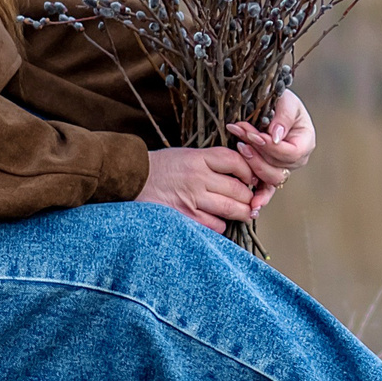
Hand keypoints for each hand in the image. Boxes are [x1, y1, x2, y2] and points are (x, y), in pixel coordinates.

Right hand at [139, 145, 260, 229]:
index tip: (251, 178)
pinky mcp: (185, 218)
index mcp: (198, 159)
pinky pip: (215, 225)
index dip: (249, 171)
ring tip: (242, 211)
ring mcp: (191, 200)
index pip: (235, 162)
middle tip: (251, 199)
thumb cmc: (161, 168)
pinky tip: (218, 219)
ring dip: (241, 212)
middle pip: (238, 189)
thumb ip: (212, 162)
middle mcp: (197, 178)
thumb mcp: (186, 155)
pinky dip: (221, 224)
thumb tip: (241, 173)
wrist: (130, 180)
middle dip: (249, 196)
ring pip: (231, 210)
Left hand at [227, 87, 315, 215]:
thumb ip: (282, 116)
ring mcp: (283, 169)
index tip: (253, 135)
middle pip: (278, 167)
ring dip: (252, 166)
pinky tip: (252, 206)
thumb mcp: (284, 101)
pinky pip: (267, 190)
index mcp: (305, 142)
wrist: (269, 104)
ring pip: (269, 178)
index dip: (271, 146)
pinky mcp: (269, 174)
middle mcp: (297, 159)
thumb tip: (276, 137)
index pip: (289, 152)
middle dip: (257, 153)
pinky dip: (260, 198)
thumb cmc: (278, 100)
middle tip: (241, 138)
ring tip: (239, 148)